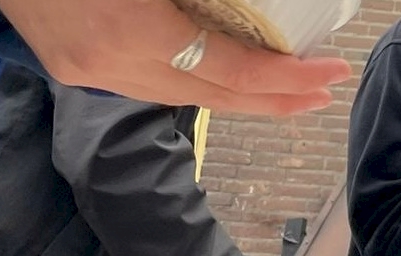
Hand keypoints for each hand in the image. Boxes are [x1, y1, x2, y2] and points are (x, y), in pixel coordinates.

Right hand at [0, 0, 352, 116]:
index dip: (286, 77)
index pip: (229, 69)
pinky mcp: (70, 69)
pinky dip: (194, 83)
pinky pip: (148, 85)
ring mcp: (86, 71)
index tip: (330, 71)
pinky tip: (221, 77)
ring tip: (286, 91)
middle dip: (275, 100)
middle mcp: (108, 62)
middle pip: (212, 96)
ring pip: (180, 96)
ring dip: (238, 97)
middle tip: (324, 91)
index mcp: (130, 27)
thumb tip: (245, 4)